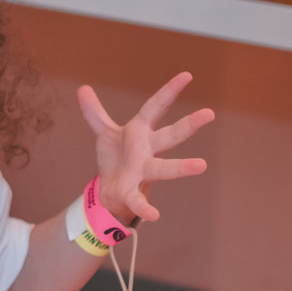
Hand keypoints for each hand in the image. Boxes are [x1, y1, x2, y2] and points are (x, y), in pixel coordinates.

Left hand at [77, 72, 213, 223]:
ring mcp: (143, 171)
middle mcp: (146, 150)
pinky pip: (140, 200)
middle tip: (209, 114)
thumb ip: (94, 112)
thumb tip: (82, 88)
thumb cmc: (116, 158)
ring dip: (181, 167)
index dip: (169, 91)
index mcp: (140, 131)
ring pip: (164, 168)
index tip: (187, 75)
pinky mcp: (132, 191)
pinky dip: (146, 208)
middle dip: (188, 125)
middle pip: (170, 136)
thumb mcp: (104, 132)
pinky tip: (155, 215)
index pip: (156, 107)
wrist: (109, 190)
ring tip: (201, 165)